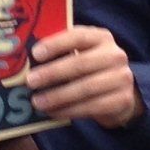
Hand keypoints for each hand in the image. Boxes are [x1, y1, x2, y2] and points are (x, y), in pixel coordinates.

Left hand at [28, 24, 142, 127]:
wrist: (121, 92)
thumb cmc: (91, 70)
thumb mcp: (81, 54)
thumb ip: (61, 54)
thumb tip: (27, 61)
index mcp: (101, 37)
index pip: (78, 36)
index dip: (56, 44)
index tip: (35, 54)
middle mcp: (115, 55)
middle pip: (81, 63)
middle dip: (53, 73)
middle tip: (30, 82)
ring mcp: (122, 78)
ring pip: (86, 88)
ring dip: (58, 96)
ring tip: (37, 102)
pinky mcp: (123, 100)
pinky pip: (92, 106)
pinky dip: (69, 110)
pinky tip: (53, 112)